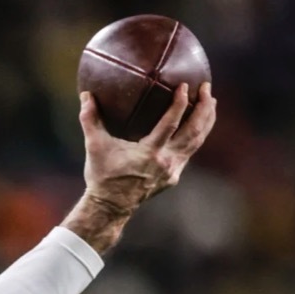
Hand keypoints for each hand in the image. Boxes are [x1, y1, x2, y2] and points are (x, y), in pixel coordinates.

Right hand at [62, 82, 216, 252]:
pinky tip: (197, 125)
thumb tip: (85, 95)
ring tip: (210, 102)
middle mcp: (166, 162)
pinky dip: (196, 136)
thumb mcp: (94, 147)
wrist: (109, 207)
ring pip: (196, 142)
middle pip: (193, 131)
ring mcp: (172, 171)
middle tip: (206, 88)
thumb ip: (91, 120)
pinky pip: (189, 152)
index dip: (179, 104)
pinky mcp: (173, 177)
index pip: (171, 124)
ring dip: (206, 121)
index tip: (185, 86)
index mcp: (149, 153)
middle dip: (203, 108)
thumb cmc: (102, 176)